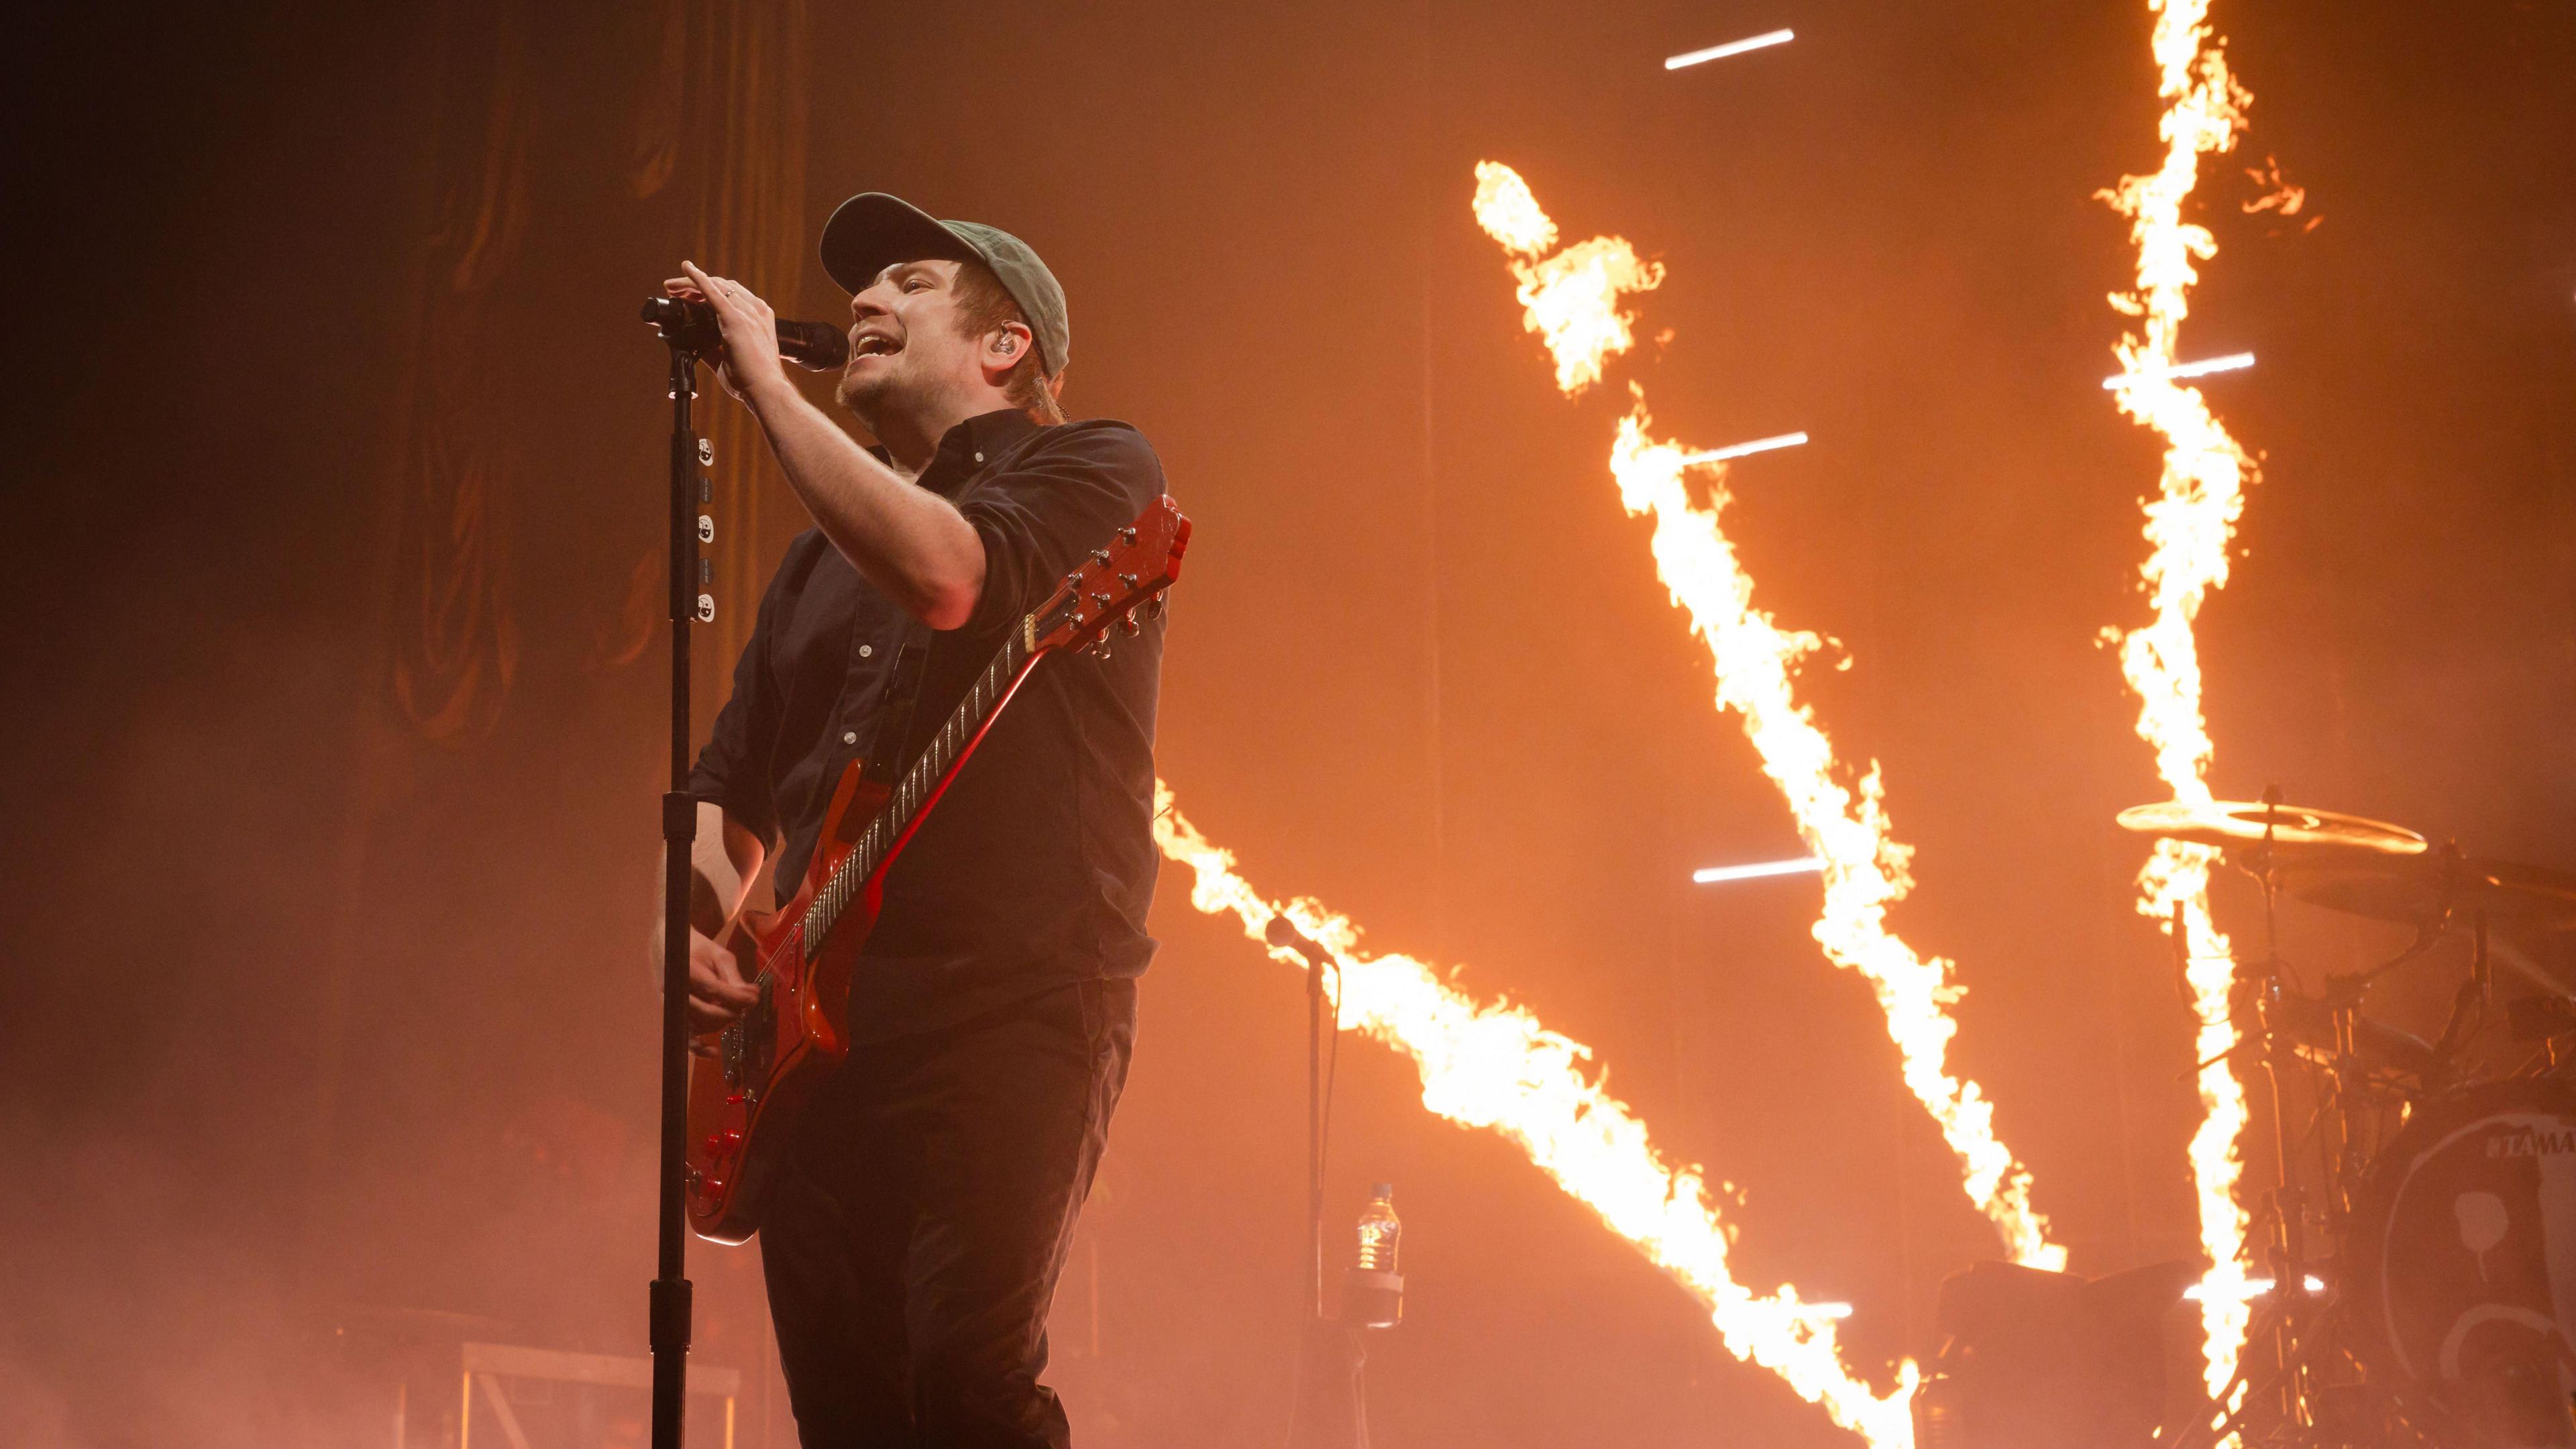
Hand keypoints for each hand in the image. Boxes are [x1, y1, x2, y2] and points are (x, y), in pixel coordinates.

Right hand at [647, 920, 761, 1052]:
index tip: (755, 999)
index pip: (713, 990)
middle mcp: (674, 991)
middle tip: (749, 1004)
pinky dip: (698, 1047)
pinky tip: (714, 1052)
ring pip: (700, 1024)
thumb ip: (733, 976)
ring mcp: (672, 1006)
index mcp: (685, 970)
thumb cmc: (697, 948)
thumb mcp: (719, 954)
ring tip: (736, 1009)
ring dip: (722, 1021)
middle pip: (707, 1010)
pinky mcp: (673, 1016)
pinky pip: (684, 1037)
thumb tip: (751, 997)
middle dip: (732, 1011)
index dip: (736, 997)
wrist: (668, 945)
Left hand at [665, 261, 785, 405]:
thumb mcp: (729, 359)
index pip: (732, 295)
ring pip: (715, 285)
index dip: (709, 291)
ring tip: (671, 285)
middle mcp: (756, 311)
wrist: (766, 391)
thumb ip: (712, 348)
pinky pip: (713, 292)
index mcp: (759, 318)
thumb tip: (691, 344)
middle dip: (696, 284)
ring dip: (691, 282)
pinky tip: (687, 269)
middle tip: (674, 289)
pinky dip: (698, 279)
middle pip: (722, 286)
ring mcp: (748, 313)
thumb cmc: (751, 380)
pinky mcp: (736, 319)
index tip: (690, 295)